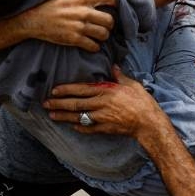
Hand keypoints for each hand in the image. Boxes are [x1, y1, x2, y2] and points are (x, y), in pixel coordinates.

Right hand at [21, 0, 116, 51]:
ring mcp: (79, 27)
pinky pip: (93, 46)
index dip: (113, 1)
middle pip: (109, 19)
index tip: (113, 5)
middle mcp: (83, 12)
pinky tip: (91, 44)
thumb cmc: (48, 4)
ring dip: (103, 35)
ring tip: (99, 35)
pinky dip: (94, 47)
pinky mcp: (74, 39)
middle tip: (106, 24)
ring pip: (104, 34)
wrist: (32, 19)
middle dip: (110, 23)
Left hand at [44, 66, 163, 136]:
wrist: (148, 123)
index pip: (81, 90)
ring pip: (78, 117)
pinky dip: (79, 127)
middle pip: (75, 104)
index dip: (66, 90)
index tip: (54, 90)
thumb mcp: (131, 84)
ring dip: (63, 116)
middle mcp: (100, 105)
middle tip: (45, 103)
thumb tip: (113, 66)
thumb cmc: (142, 102)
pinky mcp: (105, 129)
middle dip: (58, 103)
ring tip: (52, 115)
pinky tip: (71, 126)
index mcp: (105, 92)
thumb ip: (119, 76)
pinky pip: (88, 128)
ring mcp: (101, 118)